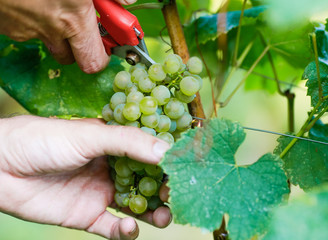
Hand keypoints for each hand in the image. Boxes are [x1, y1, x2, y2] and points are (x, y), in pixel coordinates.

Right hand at [0, 0, 135, 73]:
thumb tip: (126, 1)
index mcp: (73, 19)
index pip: (94, 62)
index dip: (103, 56)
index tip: (109, 44)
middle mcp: (50, 31)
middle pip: (73, 58)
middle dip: (81, 47)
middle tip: (84, 27)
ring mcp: (26, 30)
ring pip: (50, 42)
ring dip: (58, 31)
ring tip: (56, 5)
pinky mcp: (8, 26)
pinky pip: (29, 31)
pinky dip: (36, 21)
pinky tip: (35, 2)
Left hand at [0, 115, 170, 239]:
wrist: (2, 167)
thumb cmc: (45, 140)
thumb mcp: (90, 136)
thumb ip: (128, 142)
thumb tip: (166, 151)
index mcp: (115, 145)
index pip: (150, 153)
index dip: (169, 161)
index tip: (188, 168)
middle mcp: (112, 168)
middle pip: (148, 182)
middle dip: (166, 190)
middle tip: (178, 196)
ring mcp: (101, 193)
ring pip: (136, 206)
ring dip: (153, 213)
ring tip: (164, 217)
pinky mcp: (87, 216)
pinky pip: (112, 228)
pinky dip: (124, 232)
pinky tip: (128, 228)